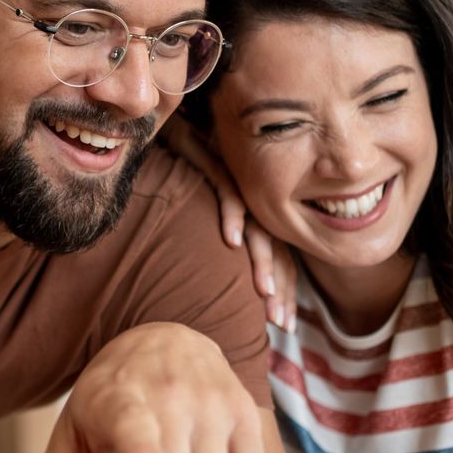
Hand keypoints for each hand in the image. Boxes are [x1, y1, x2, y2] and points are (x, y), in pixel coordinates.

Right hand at [159, 116, 295, 332]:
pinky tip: (230, 241)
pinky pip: (227, 189)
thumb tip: (210, 289)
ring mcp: (236, 179)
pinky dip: (231, 214)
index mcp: (254, 213)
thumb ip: (212, 245)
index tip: (284, 327)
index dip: (282, 291)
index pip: (277, 256)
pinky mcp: (216, 159)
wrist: (168, 125)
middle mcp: (252, 198)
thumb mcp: (199, 216)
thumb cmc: (180, 173)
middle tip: (278, 321)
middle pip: (274, 246)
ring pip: (257, 223)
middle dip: (278, 285)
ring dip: (261, 258)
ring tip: (262, 291)